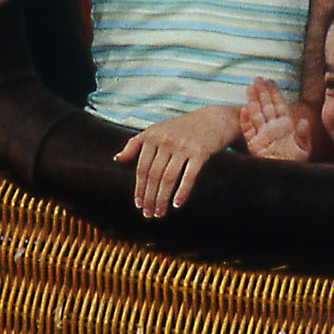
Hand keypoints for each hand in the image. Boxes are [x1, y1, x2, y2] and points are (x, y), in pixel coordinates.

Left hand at [116, 104, 241, 217]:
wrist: (215, 119)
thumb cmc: (183, 128)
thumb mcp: (157, 130)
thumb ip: (136, 143)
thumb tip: (117, 159)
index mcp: (153, 135)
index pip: (142, 168)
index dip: (139, 188)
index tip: (139, 204)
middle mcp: (166, 140)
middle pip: (153, 175)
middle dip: (149, 197)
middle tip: (148, 214)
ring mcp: (183, 146)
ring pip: (168, 178)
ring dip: (162, 199)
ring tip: (160, 213)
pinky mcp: (201, 152)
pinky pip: (189, 176)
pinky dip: (182, 192)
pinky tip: (177, 204)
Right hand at [239, 77, 311, 162]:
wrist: (283, 178)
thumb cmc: (294, 163)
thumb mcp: (303, 149)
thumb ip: (303, 135)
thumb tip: (304, 121)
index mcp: (285, 126)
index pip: (279, 105)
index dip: (274, 93)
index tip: (271, 81)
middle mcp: (272, 128)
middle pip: (266, 106)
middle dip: (262, 92)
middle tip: (258, 78)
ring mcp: (262, 135)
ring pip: (256, 114)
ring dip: (253, 101)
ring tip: (250, 88)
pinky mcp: (254, 145)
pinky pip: (248, 131)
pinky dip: (245, 121)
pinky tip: (244, 110)